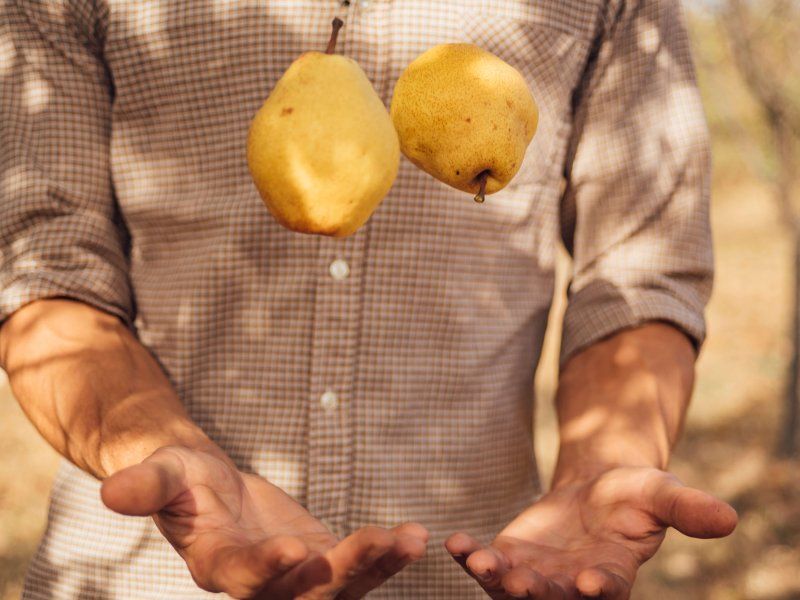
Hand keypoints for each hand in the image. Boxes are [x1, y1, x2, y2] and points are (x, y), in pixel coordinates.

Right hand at [101, 445, 427, 598]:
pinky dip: (385, 554)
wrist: (210, 485)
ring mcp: (295, 578)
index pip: (243, 579)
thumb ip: (145, 486)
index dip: (270, 570)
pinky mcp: (321, 563)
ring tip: (411, 537)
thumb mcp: (163, 474)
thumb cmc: (182, 479)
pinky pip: (357, 567)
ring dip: (375, 565)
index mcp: (215, 565)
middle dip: (340, 573)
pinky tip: (414, 535)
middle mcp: (259, 584)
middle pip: (301, 595)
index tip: (301, 550)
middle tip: (376, 541)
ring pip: (338, 587)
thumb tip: (109, 491)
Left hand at [445, 466, 736, 598]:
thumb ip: (687, 509)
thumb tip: (729, 518)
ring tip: (478, 560)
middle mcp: (571, 587)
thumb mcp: (662, 494)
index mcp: (613, 577)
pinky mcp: (509, 558)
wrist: (596, 489)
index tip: (590, 582)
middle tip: (523, 583)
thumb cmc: (634, 495)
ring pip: (512, 588)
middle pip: (553, 597)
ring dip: (495, 578)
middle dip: (537, 592)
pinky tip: (455, 541)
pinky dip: (470, 555)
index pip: (608, 591)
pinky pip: (486, 561)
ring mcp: (536, 576)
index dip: (600, 589)